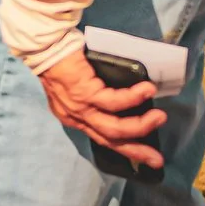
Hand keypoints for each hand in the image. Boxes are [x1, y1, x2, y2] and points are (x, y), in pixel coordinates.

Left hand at [36, 49, 165, 170]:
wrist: (45, 46)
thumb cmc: (63, 60)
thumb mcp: (77, 87)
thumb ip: (95, 98)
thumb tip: (123, 99)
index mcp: (74, 117)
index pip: (101, 139)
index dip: (124, 149)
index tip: (145, 158)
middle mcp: (76, 117)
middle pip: (110, 140)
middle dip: (136, 151)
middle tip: (157, 159)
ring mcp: (80, 108)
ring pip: (113, 127)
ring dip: (140, 126)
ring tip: (159, 118)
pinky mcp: (84, 93)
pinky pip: (113, 101)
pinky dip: (133, 98)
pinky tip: (147, 91)